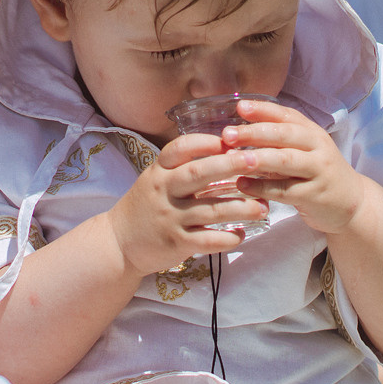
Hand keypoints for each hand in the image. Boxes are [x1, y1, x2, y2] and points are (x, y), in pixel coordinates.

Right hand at [102, 133, 266, 275]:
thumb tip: (227, 149)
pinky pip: (209, 241)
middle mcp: (164, 191)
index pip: (181, 148)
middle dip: (231, 165)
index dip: (207, 142)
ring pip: (212, 209)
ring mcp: (170, 218)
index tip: (231, 139)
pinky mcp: (177, 244)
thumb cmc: (146, 207)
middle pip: (200, 173)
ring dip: (242, 207)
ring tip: (264, 206)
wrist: (118, 243)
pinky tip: (241, 234)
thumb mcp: (156, 179)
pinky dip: (229, 238)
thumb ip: (184, 166)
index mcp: (159, 171)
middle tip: (257, 161)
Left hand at [220, 98, 369, 235]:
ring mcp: (318, 171)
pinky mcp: (315, 195)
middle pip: (284, 135)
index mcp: (312, 132)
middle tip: (227, 134)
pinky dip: (262, 188)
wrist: (352, 203)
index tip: (239, 106)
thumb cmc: (318, 173)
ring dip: (258, 158)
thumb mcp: (304, 150)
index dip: (263, 110)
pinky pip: (285, 190)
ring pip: (286, 161)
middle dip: (254, 133)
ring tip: (234, 159)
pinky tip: (242, 185)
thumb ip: (278, 140)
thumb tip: (237, 131)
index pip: (286, 115)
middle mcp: (317, 147)